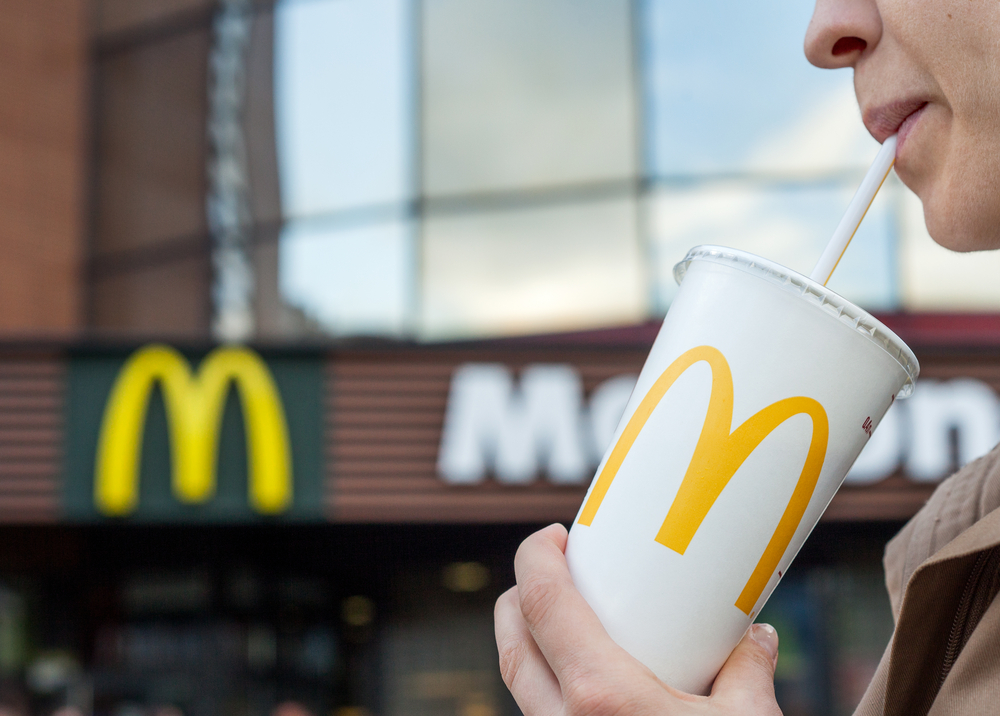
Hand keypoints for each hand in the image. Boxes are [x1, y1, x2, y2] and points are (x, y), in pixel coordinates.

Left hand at [495, 524, 782, 715]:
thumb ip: (750, 670)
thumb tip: (757, 635)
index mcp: (601, 698)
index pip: (543, 604)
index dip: (536, 558)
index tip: (553, 535)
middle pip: (512, 642)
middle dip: (519, 595)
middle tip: (553, 570)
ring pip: (518, 685)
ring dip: (528, 642)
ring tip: (564, 619)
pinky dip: (546, 688)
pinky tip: (582, 684)